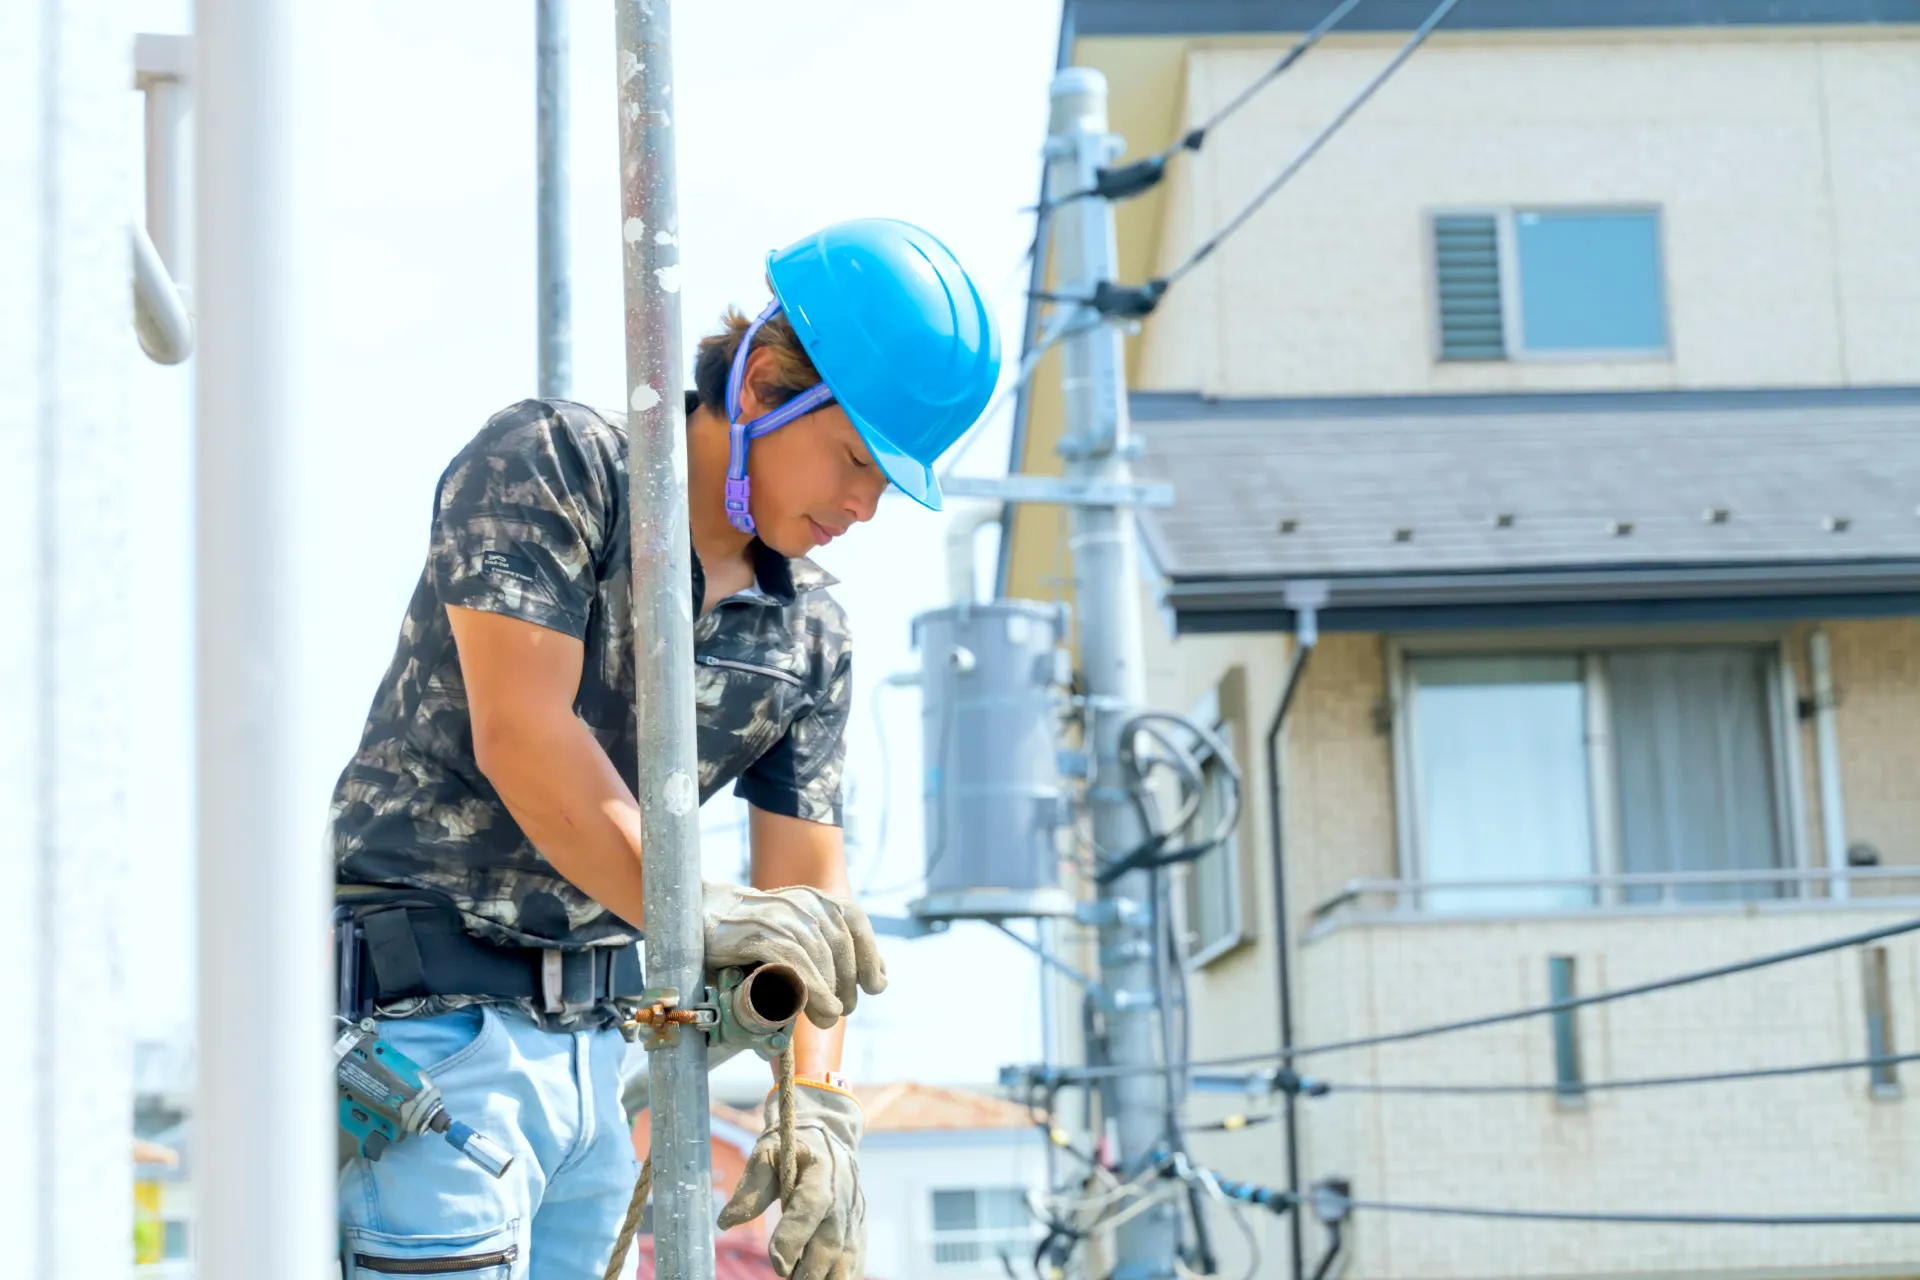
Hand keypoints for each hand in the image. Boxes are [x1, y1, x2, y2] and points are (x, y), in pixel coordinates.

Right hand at [701, 882, 886, 1029]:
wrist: (701, 916)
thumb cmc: (750, 934)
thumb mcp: (792, 933)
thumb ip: (827, 947)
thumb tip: (876, 977)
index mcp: (812, 897)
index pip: (853, 918)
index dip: (869, 953)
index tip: (876, 985)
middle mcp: (800, 902)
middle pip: (840, 942)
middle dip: (848, 981)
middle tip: (842, 1010)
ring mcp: (779, 916)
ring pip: (820, 954)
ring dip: (831, 992)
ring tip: (828, 1018)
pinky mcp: (758, 935)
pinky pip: (796, 962)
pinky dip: (815, 989)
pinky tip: (822, 1009)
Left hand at [717, 1081, 864, 1279]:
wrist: (829, 1135)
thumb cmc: (793, 1146)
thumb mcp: (768, 1153)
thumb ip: (751, 1187)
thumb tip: (725, 1222)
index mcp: (819, 1175)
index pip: (808, 1209)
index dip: (793, 1238)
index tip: (776, 1262)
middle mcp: (842, 1198)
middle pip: (829, 1243)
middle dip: (809, 1271)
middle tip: (789, 1279)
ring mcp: (854, 1215)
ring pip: (846, 1258)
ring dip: (827, 1277)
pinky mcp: (858, 1228)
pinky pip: (855, 1260)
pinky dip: (843, 1276)